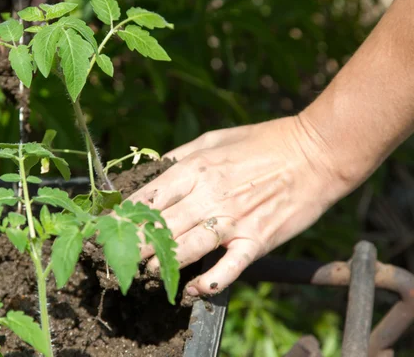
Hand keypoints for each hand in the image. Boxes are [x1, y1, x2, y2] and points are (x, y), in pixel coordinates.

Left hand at [128, 116, 346, 295]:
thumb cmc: (264, 141)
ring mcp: (233, 220)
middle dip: (136, 242)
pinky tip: (195, 290)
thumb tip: (154, 169)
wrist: (316, 152)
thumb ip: (181, 155)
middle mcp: (208, 195)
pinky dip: (211, 281)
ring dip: (162, 263)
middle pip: (161, 226)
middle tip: (119, 255)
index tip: (112, 226)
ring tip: (146, 272)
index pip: (149, 197)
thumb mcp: (215, 138)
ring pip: (186, 248)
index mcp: (195, 168)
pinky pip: (229, 267)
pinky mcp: (257, 240)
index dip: (126, 215)